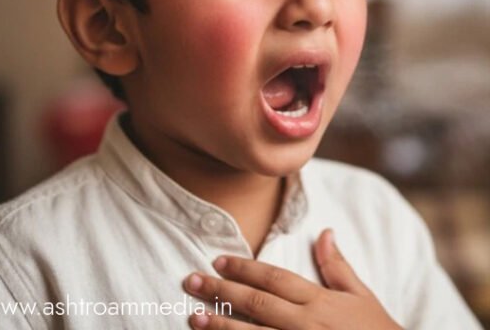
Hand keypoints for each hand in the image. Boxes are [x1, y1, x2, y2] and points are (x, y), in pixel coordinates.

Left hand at [182, 229, 401, 329]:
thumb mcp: (361, 298)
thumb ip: (337, 266)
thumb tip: (324, 231)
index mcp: (321, 302)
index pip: (275, 278)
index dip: (244, 267)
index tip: (217, 259)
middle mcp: (309, 324)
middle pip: (257, 304)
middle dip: (221, 291)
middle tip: (189, 281)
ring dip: (221, 326)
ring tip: (193, 318)